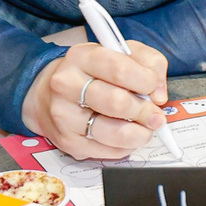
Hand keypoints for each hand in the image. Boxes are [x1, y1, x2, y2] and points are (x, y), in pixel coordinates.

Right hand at [22, 40, 169, 160]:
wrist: (47, 93)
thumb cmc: (91, 72)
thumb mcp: (120, 53)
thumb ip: (148, 62)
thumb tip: (158, 93)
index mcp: (82, 57)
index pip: (120, 69)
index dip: (146, 81)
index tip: (153, 88)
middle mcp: (67, 84)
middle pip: (118, 103)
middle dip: (146, 112)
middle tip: (154, 115)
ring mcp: (64, 115)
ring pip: (115, 133)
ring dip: (140, 133)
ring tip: (144, 128)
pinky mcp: (67, 141)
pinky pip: (108, 151)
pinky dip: (125, 147)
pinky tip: (125, 136)